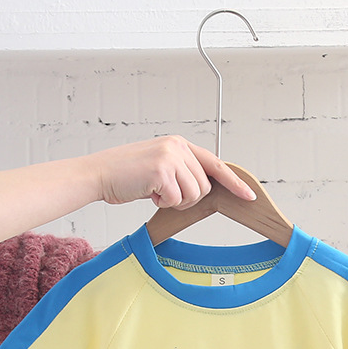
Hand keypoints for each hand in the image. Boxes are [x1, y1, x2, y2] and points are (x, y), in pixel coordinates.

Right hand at [90, 136, 255, 208]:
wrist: (98, 174)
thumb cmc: (127, 175)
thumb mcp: (160, 168)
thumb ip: (183, 172)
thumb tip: (205, 190)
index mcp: (179, 144)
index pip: (216, 164)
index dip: (234, 182)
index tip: (249, 196)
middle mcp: (177, 147)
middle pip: (205, 187)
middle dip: (188, 198)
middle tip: (164, 194)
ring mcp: (170, 157)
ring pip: (194, 195)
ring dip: (176, 202)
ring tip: (155, 192)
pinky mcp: (162, 171)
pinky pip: (177, 200)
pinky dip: (163, 204)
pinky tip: (148, 193)